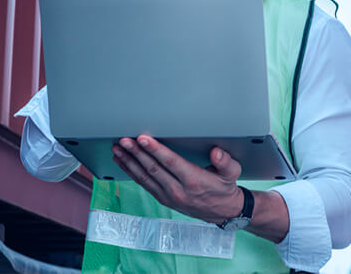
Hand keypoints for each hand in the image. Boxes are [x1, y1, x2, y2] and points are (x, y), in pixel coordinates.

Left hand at [111, 135, 243, 223]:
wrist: (222, 211)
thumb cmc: (225, 188)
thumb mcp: (232, 173)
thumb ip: (225, 161)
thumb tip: (216, 153)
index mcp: (194, 180)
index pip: (170, 162)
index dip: (155, 150)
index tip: (143, 139)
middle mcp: (178, 190)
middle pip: (153, 169)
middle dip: (136, 153)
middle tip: (124, 141)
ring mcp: (168, 196)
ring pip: (144, 177)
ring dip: (129, 162)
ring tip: (118, 149)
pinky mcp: (163, 198)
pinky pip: (143, 184)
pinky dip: (131, 172)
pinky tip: (123, 162)